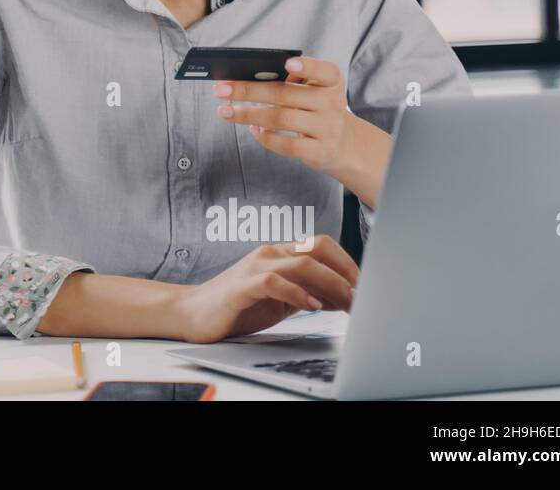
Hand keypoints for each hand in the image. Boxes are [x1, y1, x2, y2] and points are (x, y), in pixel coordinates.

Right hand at [179, 236, 358, 343]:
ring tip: (347, 303)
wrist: (192, 312)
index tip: (367, 287)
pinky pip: (275, 283)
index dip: (348, 264)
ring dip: (331, 284)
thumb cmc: (236, 306)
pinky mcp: (243, 286)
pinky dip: (299, 294)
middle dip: (347, 272)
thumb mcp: (279, 300)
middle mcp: (269, 254)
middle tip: (363, 296)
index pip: (322, 246)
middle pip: (318, 249)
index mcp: (279, 255)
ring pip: (302, 263)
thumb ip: (306, 294)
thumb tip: (341, 298)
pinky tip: (312, 308)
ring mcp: (255, 267)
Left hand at [214, 55, 360, 178]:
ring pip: (281, 119)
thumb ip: (292, 84)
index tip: (287, 64)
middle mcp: (332, 104)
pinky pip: (286, 144)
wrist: (346, 146)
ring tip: (225, 111)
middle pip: (285, 94)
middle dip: (249, 90)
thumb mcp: (315, 93)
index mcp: (331, 83)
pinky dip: (265, 136)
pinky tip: (252, 129)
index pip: (326, 71)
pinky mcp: (319, 151)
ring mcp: (327, 129)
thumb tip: (249, 81)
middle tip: (220, 89)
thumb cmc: (318, 111)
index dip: (308, 66)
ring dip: (247, 114)